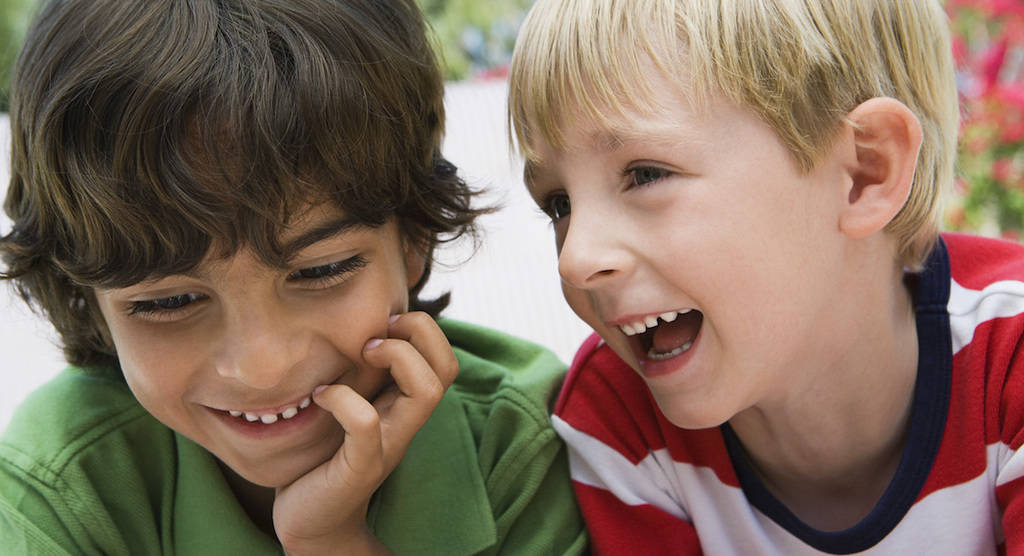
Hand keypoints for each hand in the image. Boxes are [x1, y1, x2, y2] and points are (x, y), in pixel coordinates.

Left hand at [272, 312, 458, 554]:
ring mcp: (388, 445)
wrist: (314, 522)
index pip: (446, 360)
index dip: (424, 330)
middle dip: (419, 333)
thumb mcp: (348, 408)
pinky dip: (342, 398)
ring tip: (360, 354)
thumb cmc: (324, 457)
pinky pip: (366, 423)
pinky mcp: (361, 466)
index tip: (382, 326)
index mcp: (405, 406)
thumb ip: (358, 380)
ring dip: (396, 357)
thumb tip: (348, 330)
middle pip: (448, 369)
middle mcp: (406, 423)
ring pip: (426, 392)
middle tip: (375, 336)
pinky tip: (320, 396)